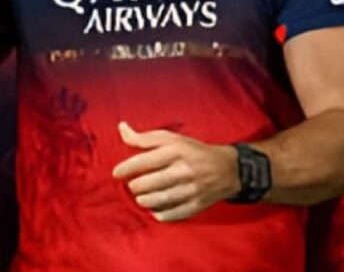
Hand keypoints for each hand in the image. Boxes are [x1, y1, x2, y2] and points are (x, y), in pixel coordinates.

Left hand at [113, 121, 239, 221]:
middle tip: (132, 186)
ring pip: (160, 199)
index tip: (116, 173)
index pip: (144, 160)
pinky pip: (174, 213)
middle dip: (135, 186)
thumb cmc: (193, 151)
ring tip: (140, 198)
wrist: (227, 168)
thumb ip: (144, 137)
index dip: (126, 168)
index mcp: (175, 150)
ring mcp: (192, 189)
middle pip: (150, 182)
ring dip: (144, 200)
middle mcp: (183, 169)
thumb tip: (121, 128)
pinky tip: (154, 210)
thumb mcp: (171, 138)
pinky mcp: (197, 204)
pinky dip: (161, 214)